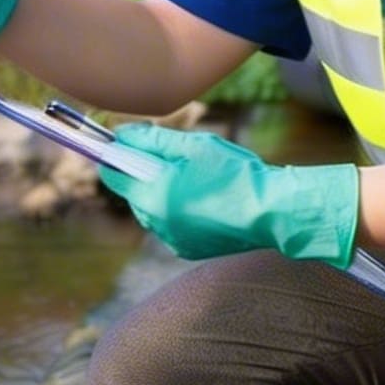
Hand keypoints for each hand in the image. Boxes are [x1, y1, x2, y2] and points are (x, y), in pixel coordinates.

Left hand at [100, 124, 359, 266]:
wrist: (271, 212)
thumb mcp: (194, 146)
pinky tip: (207, 201)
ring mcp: (172, 240)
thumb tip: (123, 134)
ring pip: (154, 210)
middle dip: (146, 174)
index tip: (126, 143)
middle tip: (178, 160)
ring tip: (198, 181)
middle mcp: (156, 223)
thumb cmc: (235, 174)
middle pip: (134, 192)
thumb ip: (153, 139)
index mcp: (152, 195)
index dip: (116, 155)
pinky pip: (172, 226)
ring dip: (165, 194)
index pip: (113, 173)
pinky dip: (181, 213)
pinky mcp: (188, 250)